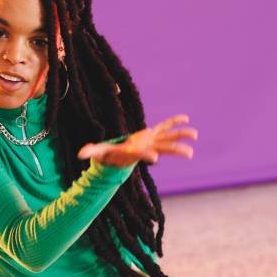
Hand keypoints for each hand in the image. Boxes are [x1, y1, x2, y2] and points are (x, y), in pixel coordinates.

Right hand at [77, 115, 197, 166]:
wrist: (120, 157)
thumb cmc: (109, 155)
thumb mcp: (100, 152)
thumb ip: (91, 152)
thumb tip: (81, 154)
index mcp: (135, 153)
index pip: (142, 155)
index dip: (147, 156)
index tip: (155, 158)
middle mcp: (147, 148)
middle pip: (163, 148)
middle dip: (176, 150)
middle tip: (189, 154)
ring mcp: (152, 142)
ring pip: (169, 138)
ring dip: (182, 135)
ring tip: (196, 135)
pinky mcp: (152, 135)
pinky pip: (165, 127)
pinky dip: (174, 122)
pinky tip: (186, 118)